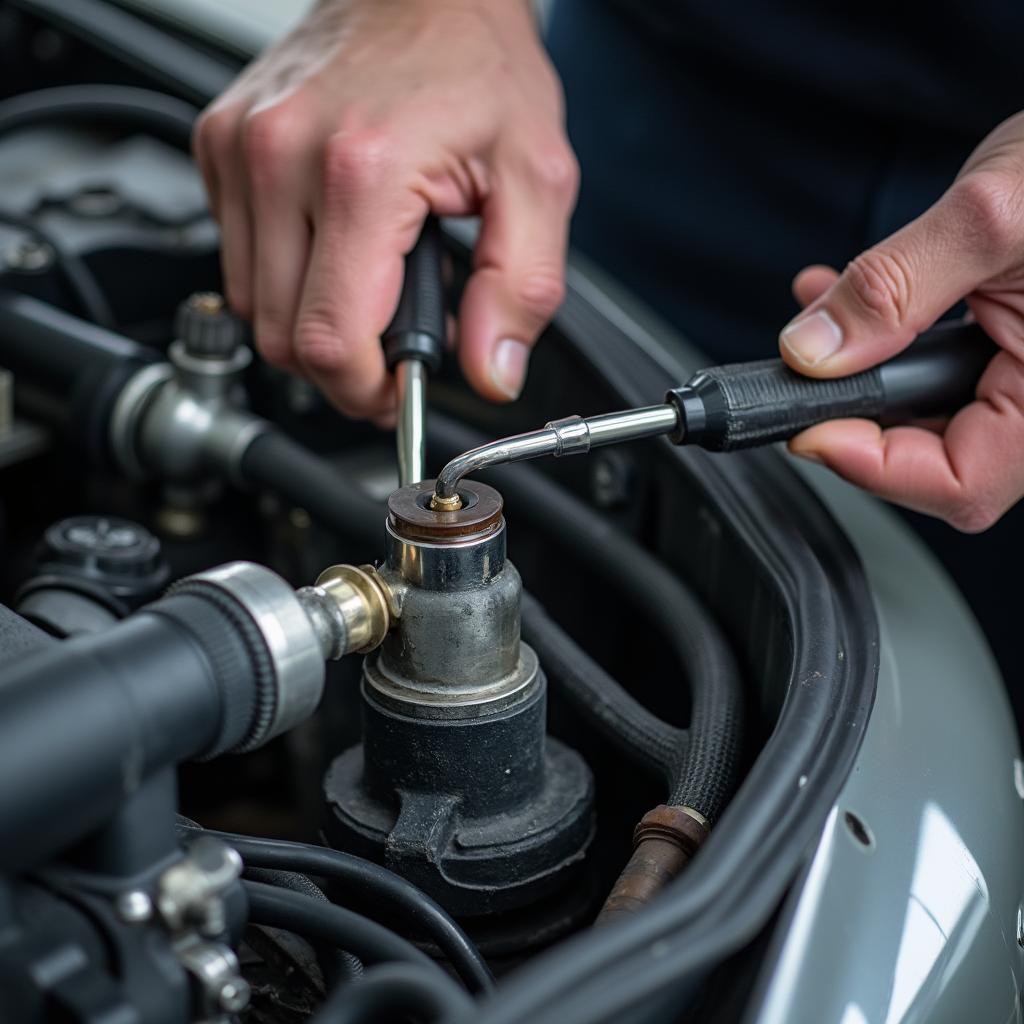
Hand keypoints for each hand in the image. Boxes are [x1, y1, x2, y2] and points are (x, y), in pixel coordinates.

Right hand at [193, 0, 576, 419]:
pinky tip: (334, 245)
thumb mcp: (536, 179)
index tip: (398, 390)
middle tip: (394, 347)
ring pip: (251, 305)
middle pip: (282, 337)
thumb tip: (490, 373)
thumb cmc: (478, 65)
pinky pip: (239, 255)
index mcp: (359, 172)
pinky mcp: (220, 143)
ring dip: (310, 321)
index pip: (328, 341)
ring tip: (371, 288)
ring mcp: (240, 147)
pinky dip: (284, 274)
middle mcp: (279, 156)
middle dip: (341, 367)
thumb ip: (520, 290)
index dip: (366, 390)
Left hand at [778, 111, 1023, 530]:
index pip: (961, 484)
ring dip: (859, 373)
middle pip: (935, 459)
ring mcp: (1022, 379)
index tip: (807, 428)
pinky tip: (848, 298)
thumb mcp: (990, 215)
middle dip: (856, 414)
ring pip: (925, 414)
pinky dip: (883, 341)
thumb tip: (813, 351)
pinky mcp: (1007, 349)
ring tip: (822, 316)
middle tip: (802, 379)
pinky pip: (935, 369)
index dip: (872, 466)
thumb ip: (895, 287)